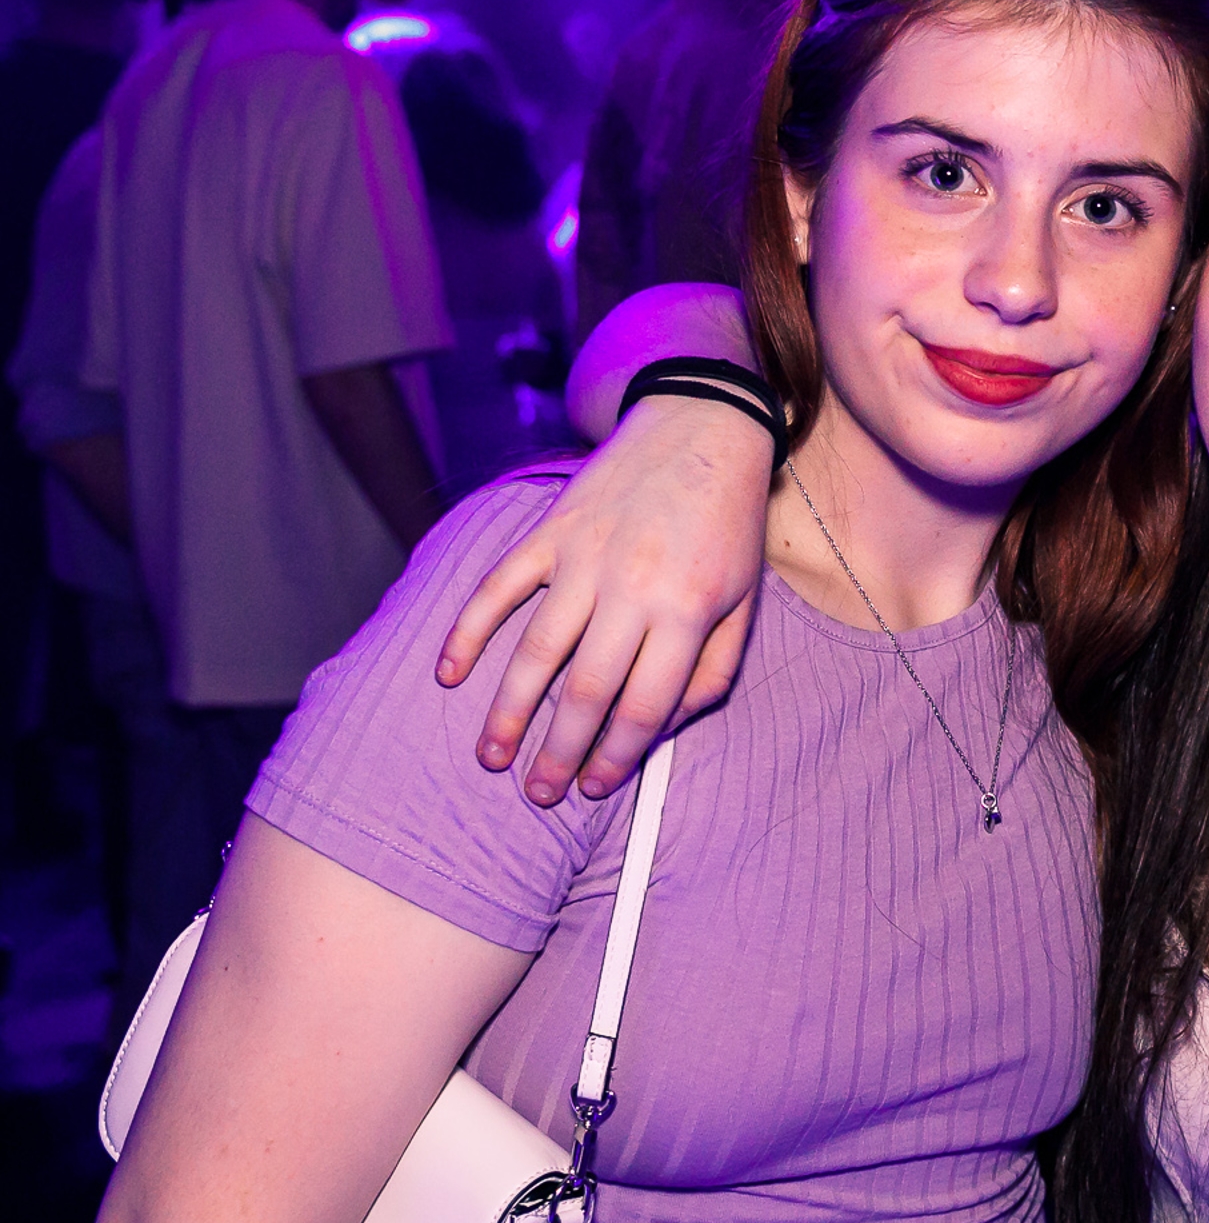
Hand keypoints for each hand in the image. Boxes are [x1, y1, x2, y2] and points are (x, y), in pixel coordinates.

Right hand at [435, 395, 771, 802]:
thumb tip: (663, 729)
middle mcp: (631, 586)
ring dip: (507, 712)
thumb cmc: (726, 526)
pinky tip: (450, 674)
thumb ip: (710, 671)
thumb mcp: (743, 601)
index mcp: (686, 610)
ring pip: (535, 651)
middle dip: (557, 753)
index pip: (644, 705)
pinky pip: (497, 588)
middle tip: (539, 793)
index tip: (595, 788)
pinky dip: (467, 632)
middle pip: (584, 691)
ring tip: (492, 757)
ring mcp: (583, 557)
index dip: (617, 756)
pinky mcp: (550, 531)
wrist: (701, 429)